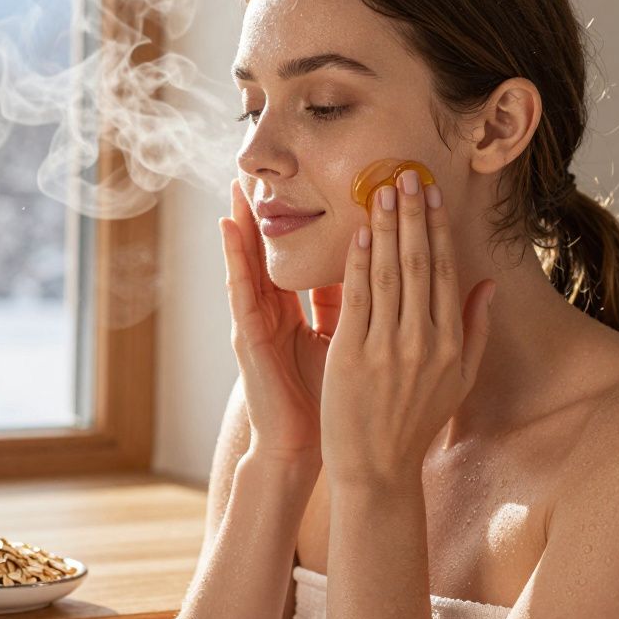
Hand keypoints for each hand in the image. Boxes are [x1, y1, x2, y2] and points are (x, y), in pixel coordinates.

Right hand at [219, 179, 341, 464]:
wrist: (312, 449)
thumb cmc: (334, 403)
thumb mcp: (355, 344)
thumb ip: (366, 308)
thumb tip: (390, 273)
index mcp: (304, 314)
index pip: (305, 257)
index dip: (307, 222)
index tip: (309, 182)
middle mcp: (278, 313)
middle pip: (273, 253)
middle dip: (269, 212)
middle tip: (264, 169)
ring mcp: (259, 324)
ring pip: (250, 264)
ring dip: (242, 224)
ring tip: (237, 185)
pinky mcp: (249, 338)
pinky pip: (241, 291)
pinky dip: (234, 259)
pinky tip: (228, 230)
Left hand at [320, 171, 496, 487]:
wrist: (377, 469)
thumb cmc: (414, 424)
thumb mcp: (458, 380)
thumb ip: (476, 330)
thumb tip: (490, 284)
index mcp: (451, 344)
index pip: (444, 272)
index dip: (436, 229)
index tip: (431, 194)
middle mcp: (424, 342)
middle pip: (419, 264)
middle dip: (412, 215)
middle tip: (406, 174)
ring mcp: (389, 348)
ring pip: (389, 274)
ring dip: (385, 228)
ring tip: (382, 190)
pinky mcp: (353, 355)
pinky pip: (358, 299)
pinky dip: (359, 263)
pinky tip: (357, 234)